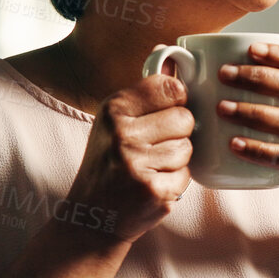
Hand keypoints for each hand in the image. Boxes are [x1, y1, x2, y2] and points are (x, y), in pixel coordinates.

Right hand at [63, 72, 193, 244]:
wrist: (90, 217)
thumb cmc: (108, 164)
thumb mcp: (115, 122)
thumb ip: (146, 94)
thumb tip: (176, 60)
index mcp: (114, 110)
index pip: (170, 88)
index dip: (177, 100)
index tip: (167, 110)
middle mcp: (123, 134)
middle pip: (185, 118)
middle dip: (179, 133)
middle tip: (156, 146)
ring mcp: (138, 164)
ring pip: (187, 147)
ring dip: (177, 159)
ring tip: (152, 167)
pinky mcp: (154, 191)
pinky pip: (186, 175)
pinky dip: (175, 181)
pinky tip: (153, 184)